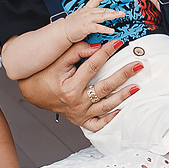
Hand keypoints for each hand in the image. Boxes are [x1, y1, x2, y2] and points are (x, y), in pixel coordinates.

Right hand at [18, 37, 140, 132]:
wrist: (31, 93)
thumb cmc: (43, 75)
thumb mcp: (57, 61)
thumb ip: (76, 51)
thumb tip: (97, 46)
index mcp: (70, 88)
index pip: (92, 67)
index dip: (106, 53)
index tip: (118, 43)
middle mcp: (76, 103)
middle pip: (105, 88)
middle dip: (123, 75)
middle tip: (137, 65)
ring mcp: (79, 114)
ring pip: (106, 106)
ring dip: (123, 96)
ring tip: (136, 86)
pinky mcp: (80, 120)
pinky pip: (97, 124)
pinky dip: (109, 119)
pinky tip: (121, 110)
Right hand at [66, 3, 130, 42]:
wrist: (62, 30)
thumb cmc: (71, 25)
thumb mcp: (81, 17)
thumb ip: (91, 17)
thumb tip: (98, 18)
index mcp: (86, 9)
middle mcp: (87, 13)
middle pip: (103, 10)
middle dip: (114, 11)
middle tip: (122, 12)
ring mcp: (87, 19)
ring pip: (102, 16)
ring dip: (113, 15)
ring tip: (120, 15)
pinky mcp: (86, 27)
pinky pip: (98, 27)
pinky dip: (105, 29)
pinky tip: (112, 30)